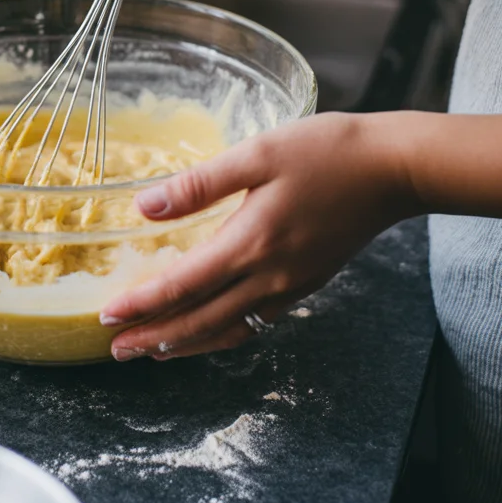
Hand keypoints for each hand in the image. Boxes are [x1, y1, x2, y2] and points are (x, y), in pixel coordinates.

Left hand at [100, 112, 415, 360]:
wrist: (394, 169)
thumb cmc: (326, 151)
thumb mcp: (257, 154)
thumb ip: (199, 184)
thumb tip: (144, 207)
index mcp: (250, 243)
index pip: (183, 286)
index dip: (143, 304)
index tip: (107, 316)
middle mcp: (269, 276)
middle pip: (201, 320)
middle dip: (155, 338)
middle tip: (116, 350)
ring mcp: (291, 286)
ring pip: (229, 329)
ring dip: (187, 343)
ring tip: (154, 350)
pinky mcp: (306, 283)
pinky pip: (255, 323)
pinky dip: (223, 334)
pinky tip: (210, 330)